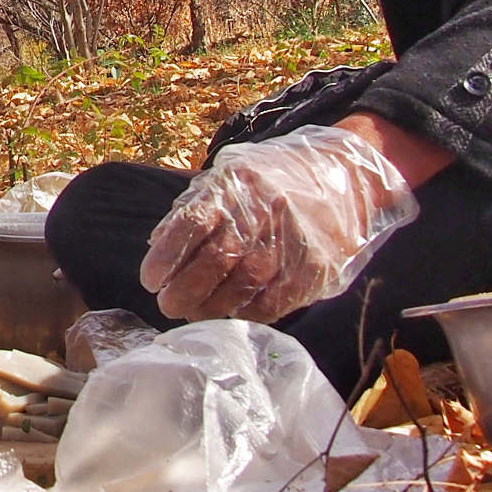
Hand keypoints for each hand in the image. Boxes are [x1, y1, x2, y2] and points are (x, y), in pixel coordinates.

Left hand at [138, 125, 421, 324]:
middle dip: (184, 289)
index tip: (150, 279)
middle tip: (167, 305)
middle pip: (216, 259)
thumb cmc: (271, 182)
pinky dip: (245, 313)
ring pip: (244, 285)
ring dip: (210, 307)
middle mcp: (263, 212)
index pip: (192, 223)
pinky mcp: (314, 267)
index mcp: (235, 185)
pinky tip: (229, 314)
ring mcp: (292, 240)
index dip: (167, 256)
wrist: (342, 178)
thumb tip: (157, 246)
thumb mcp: (229, 177)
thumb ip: (194, 208)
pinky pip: (274, 301)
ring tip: (192, 312)